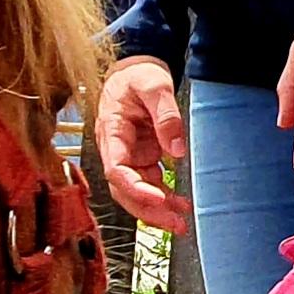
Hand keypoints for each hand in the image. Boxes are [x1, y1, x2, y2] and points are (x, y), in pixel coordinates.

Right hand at [94, 55, 190, 232]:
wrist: (135, 70)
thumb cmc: (138, 75)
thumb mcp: (154, 84)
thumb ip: (165, 114)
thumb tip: (176, 149)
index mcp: (112, 132)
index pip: (116, 169)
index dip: (135, 188)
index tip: (158, 198)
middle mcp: (117, 149)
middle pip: (124, 190)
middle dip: (147, 210)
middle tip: (173, 223)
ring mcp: (129, 155)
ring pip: (136, 192)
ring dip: (156, 210)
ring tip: (180, 223)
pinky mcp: (142, 157)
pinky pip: (150, 184)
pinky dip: (164, 198)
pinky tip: (181, 206)